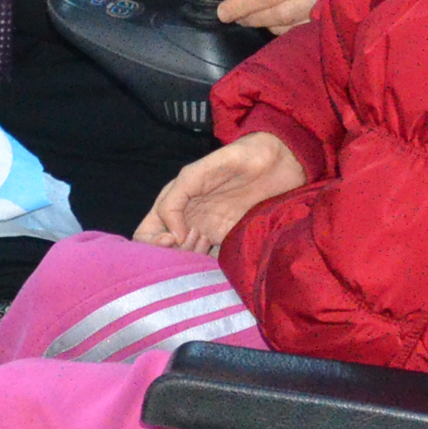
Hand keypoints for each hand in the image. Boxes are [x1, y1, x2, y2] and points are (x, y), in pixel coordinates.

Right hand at [135, 132, 307, 257]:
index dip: (152, 243)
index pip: (147, 233)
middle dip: (171, 258)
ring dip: (192, 263)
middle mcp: (188, 222)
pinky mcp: (232, 240)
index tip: (174, 240)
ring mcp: (210, 233)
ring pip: (188, 260)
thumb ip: (175, 200)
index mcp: (174, 204)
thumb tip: (174, 237)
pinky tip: (219, 265)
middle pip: (165, 253)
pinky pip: (215, 262)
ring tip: (207, 250)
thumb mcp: (196, 172)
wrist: (280, 161)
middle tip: (193, 247)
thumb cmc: (237, 158)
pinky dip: (213, 269)